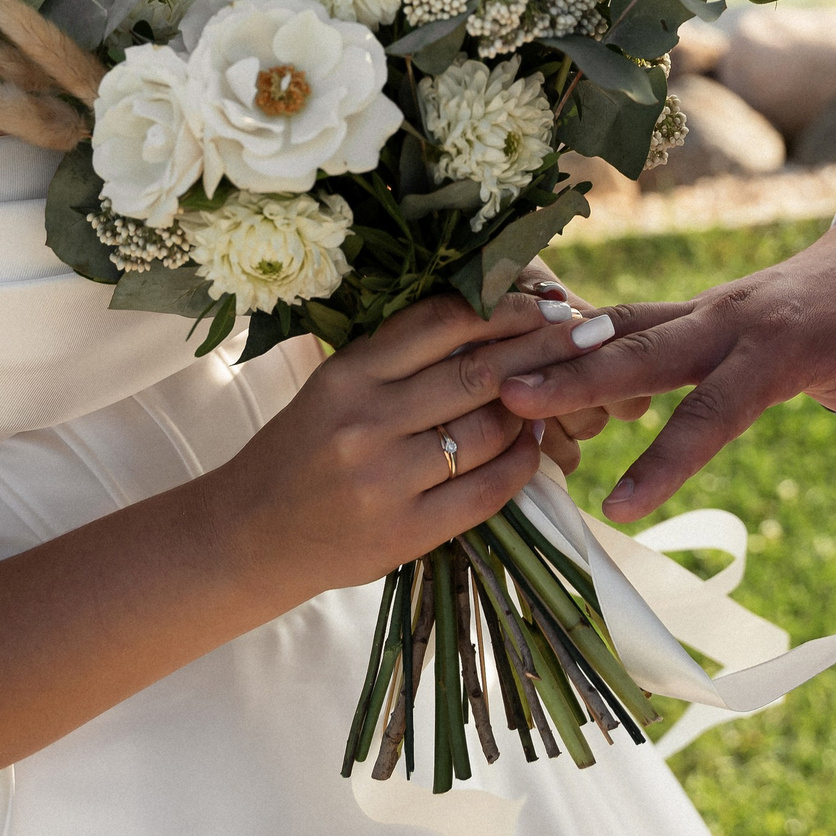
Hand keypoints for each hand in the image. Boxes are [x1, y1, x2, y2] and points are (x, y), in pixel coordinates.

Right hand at [212, 286, 616, 600]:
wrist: (249, 534)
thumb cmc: (302, 448)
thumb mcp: (335, 386)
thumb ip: (400, 357)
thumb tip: (494, 318)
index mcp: (348, 372)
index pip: (443, 321)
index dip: (506, 307)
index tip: (547, 300)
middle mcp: (366, 420)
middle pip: (479, 372)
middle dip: (544, 347)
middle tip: (586, 332)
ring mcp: (386, 479)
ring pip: (490, 430)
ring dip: (534, 409)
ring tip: (556, 394)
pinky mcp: (404, 532)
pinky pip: (488, 490)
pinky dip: (522, 464)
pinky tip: (533, 447)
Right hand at [498, 207, 835, 528]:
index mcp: (777, 347)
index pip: (713, 412)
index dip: (666, 460)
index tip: (620, 508)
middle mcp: (727, 320)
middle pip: (640, 353)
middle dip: (576, 378)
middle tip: (511, 398)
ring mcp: (702, 308)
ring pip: (619, 326)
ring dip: (560, 348)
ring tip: (494, 373)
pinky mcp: (690, 309)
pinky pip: (625, 319)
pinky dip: (575, 334)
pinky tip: (520, 352)